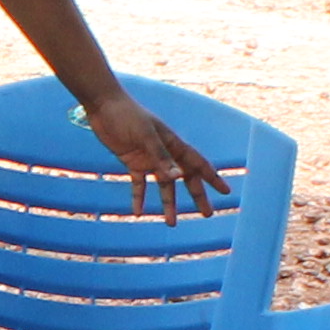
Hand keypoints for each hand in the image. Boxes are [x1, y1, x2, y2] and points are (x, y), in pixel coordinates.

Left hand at [81, 88, 231, 213]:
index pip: (197, 163)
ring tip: (171, 223)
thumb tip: (177, 177)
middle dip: (197, 196)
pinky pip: (139, 184)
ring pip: (164, 185)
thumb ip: (160, 157)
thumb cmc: (127, 115)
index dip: (212, 178)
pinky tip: (138, 212)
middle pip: (185, 178)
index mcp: (173, 143)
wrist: (104, 105)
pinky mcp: (132, 161)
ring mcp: (149, 158)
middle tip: (207, 214)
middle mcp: (165, 153)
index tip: (225, 191)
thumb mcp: (145, 136)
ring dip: (168, 203)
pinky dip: (139, 197)